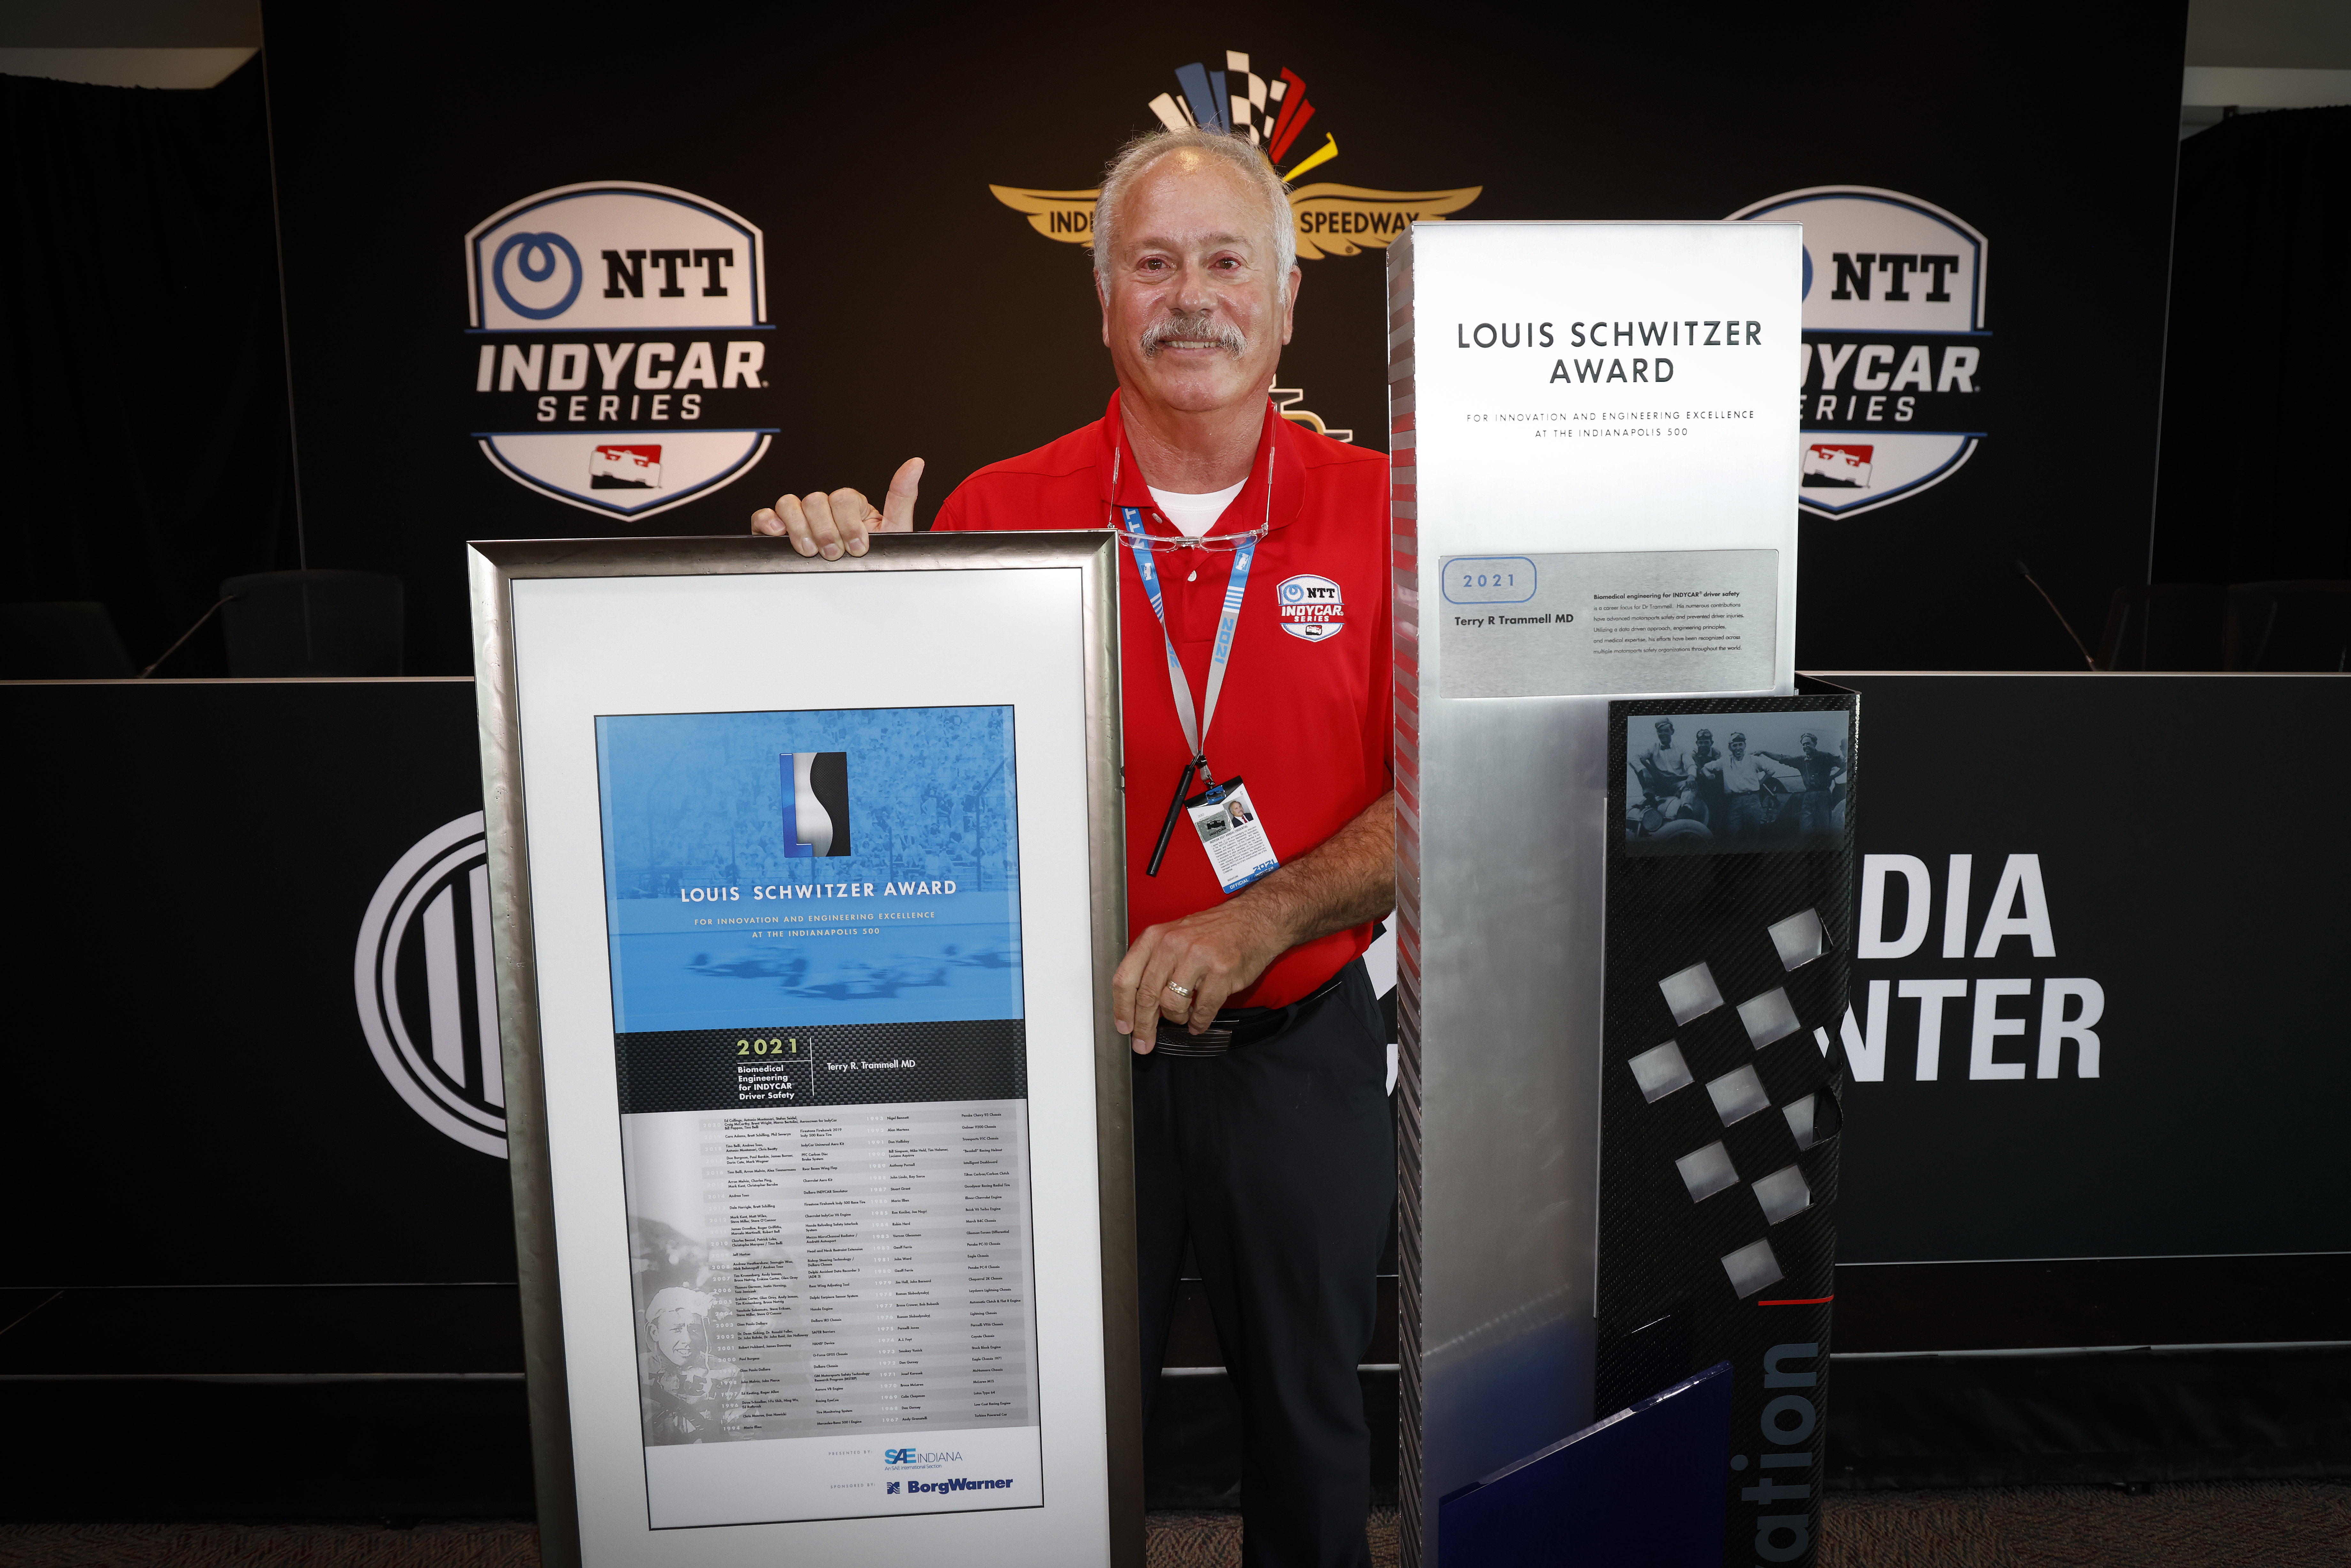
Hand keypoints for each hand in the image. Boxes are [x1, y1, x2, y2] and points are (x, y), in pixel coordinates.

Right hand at [750, 456, 923, 557]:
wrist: (863, 585)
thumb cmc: (876, 556)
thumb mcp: (895, 529)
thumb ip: (902, 496)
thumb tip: (915, 464)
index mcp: (851, 505)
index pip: (842, 498)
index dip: (849, 523)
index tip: (859, 547)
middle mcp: (824, 508)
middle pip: (815, 501)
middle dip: (826, 531)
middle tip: (835, 553)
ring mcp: (800, 518)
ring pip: (789, 504)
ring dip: (800, 528)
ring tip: (811, 551)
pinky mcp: (778, 530)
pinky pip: (764, 516)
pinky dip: (768, 522)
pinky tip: (778, 535)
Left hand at [1111, 899, 1290, 1053]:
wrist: (1255, 920)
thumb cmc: (1214, 931)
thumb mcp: (1174, 936)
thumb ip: (1153, 964)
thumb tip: (1136, 1004)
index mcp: (1156, 937)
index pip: (1126, 977)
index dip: (1122, 1008)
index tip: (1124, 1027)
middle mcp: (1173, 945)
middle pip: (1146, 996)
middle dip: (1144, 1026)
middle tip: (1144, 1043)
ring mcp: (1197, 958)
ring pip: (1172, 1005)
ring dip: (1176, 1019)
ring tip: (1183, 1017)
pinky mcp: (1220, 973)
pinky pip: (1202, 1010)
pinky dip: (1198, 1023)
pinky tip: (1198, 1022)